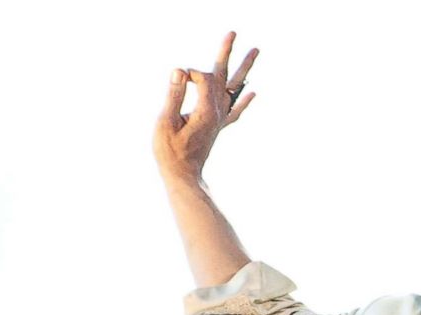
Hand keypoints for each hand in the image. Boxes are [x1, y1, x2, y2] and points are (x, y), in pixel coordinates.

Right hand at [152, 31, 258, 181]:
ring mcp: (219, 120)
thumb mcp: (165, 122)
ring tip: (255, 50)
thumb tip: (179, 70)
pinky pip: (234, 111)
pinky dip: (243, 100)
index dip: (187, 73)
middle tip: (234, 32)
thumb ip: (174, 95)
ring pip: (234, 88)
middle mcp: (218, 112)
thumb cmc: (170, 152)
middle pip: (224, 76)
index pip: (202, 77)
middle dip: (227, 52)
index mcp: (206, 110)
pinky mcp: (217, 128)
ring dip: (243, 69)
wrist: (184, 177)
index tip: (176, 79)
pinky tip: (253, 92)